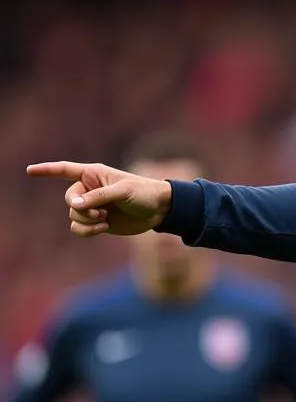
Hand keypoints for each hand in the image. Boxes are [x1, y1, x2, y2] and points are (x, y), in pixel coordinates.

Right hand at [26, 161, 172, 237]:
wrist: (160, 210)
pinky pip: (79, 228)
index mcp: (93, 174)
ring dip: (85, 221)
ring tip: (104, 220)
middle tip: (100, 213)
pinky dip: (87, 231)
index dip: (47, 170)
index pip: (65, 170)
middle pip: (69, 199)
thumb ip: (98, 197)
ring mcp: (93, 206)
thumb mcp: (123, 192)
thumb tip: (74, 205)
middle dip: (80, 208)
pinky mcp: (98, 222)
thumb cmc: (143, 194)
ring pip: (73, 216)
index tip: (29, 171)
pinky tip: (103, 228)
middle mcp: (89, 189)